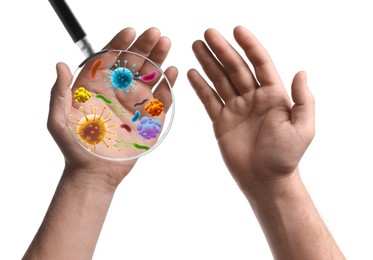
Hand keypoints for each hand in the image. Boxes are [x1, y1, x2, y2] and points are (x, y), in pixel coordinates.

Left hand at [48, 27, 177, 187]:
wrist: (94, 174)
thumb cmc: (74, 148)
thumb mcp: (59, 120)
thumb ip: (59, 92)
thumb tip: (61, 65)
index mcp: (97, 88)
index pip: (109, 59)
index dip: (120, 44)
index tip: (130, 32)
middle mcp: (117, 92)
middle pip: (133, 64)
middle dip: (144, 46)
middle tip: (155, 34)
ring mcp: (135, 104)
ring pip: (149, 77)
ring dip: (158, 59)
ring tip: (166, 44)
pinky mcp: (148, 119)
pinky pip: (161, 99)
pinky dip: (168, 85)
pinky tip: (171, 72)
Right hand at [187, 26, 313, 190]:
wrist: (265, 180)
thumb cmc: (286, 156)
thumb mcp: (302, 128)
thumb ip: (303, 100)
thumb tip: (301, 72)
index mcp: (273, 95)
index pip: (260, 63)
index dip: (249, 46)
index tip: (237, 30)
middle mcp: (253, 97)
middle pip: (236, 68)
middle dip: (222, 50)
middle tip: (208, 34)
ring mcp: (236, 108)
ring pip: (220, 80)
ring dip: (209, 63)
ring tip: (196, 46)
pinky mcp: (222, 121)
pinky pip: (209, 100)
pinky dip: (200, 87)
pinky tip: (192, 73)